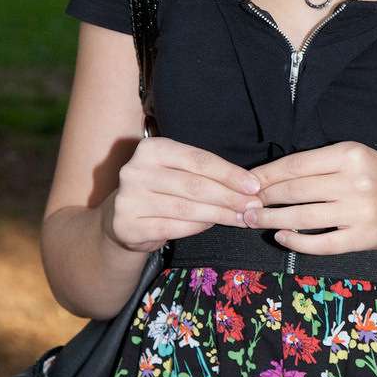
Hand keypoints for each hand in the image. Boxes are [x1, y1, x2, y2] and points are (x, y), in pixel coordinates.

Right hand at [101, 136, 261, 253]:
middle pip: (194, 185)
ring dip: (219, 215)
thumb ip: (206, 174)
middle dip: (229, 197)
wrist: (122, 217)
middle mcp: (135, 170)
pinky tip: (214, 226)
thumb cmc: (161, 190)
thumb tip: (249, 187)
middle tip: (254, 207)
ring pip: (186, 208)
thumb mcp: (178, 171)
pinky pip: (173, 227)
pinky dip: (198, 227)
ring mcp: (129, 199)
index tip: (254, 186)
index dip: (229, 174)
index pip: (198, 160)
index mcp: (151, 149)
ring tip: (241, 218)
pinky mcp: (128, 225)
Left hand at [241, 141, 376, 253]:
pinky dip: (296, 241)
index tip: (245, 184)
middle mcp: (354, 181)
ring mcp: (359, 211)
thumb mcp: (355, 158)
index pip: (295, 165)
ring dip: (272, 221)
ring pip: (302, 217)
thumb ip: (319, 164)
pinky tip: (282, 237)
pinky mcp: (362, 237)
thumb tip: (269, 177)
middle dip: (263, 200)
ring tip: (254, 222)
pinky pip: (320, 243)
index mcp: (349, 154)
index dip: (266, 176)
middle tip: (244, 206)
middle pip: (294, 192)